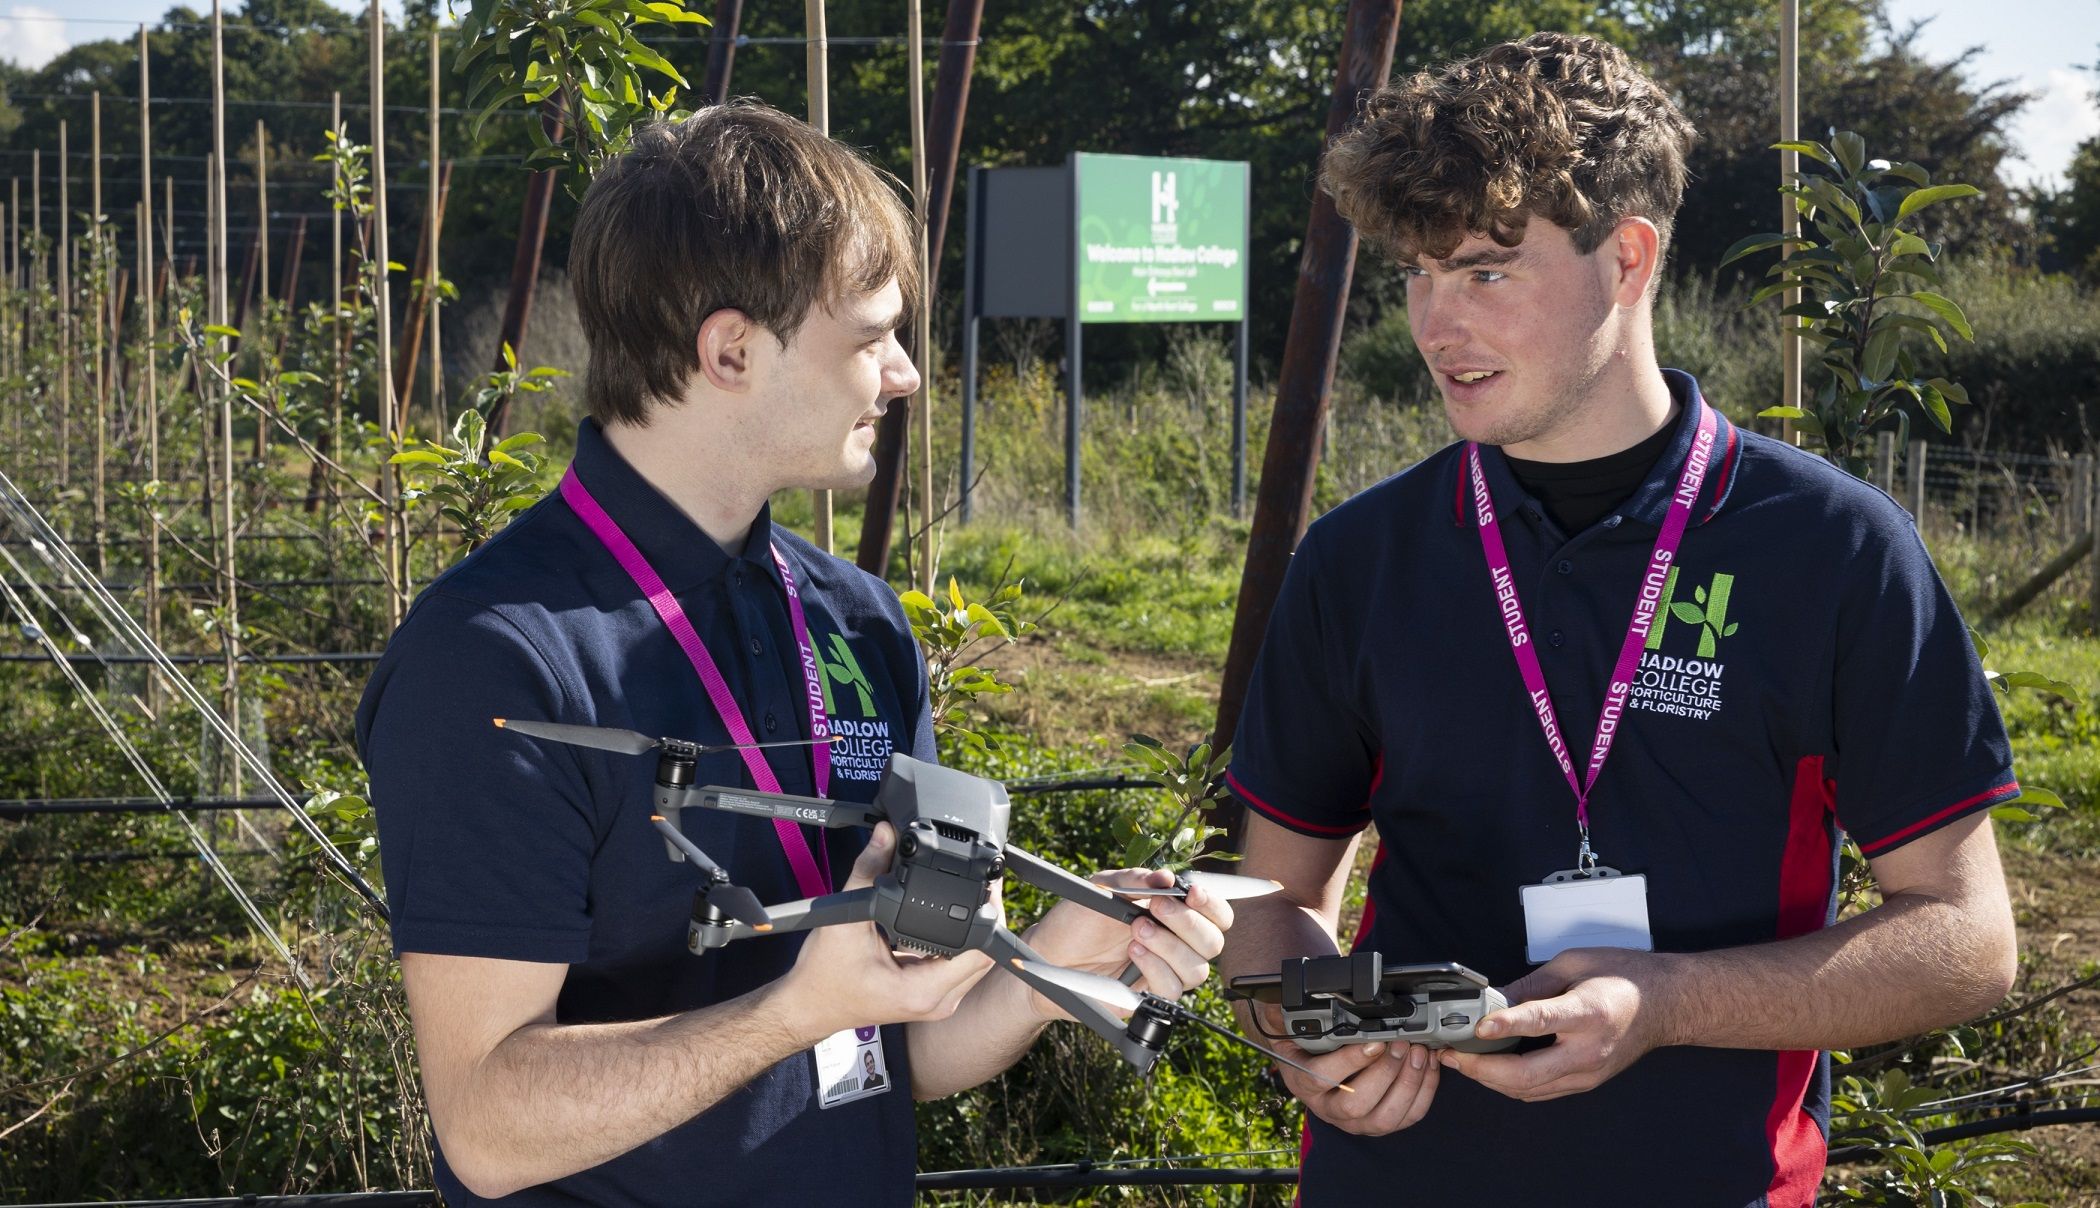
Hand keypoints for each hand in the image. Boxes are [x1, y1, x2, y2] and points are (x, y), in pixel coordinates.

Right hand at [778, 823, 995, 1040]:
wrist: (809, 1006)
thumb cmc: (823, 977)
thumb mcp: (847, 918)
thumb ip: (869, 872)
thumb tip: (886, 834)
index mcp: (923, 991)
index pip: (982, 952)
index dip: (989, 915)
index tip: (985, 886)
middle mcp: (938, 1002)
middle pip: (985, 955)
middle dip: (984, 918)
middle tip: (977, 884)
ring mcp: (937, 1001)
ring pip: (976, 962)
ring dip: (973, 931)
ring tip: (960, 899)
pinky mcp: (931, 995)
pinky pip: (960, 966)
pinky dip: (958, 942)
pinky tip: (944, 922)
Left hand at [1018, 867, 1231, 1019]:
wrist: (1049, 954)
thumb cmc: (1079, 917)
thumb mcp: (1103, 888)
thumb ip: (1135, 881)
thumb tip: (1167, 878)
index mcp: (1174, 912)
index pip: (1216, 913)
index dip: (1212, 904)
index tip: (1192, 892)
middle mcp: (1177, 943)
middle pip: (1213, 941)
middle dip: (1188, 923)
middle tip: (1155, 909)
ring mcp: (1166, 970)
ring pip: (1198, 968)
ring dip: (1170, 947)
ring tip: (1136, 932)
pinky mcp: (1151, 995)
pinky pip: (1173, 989)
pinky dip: (1156, 969)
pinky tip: (1133, 954)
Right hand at [1243, 998, 1438, 1134]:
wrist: (1312, 1060)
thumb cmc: (1304, 1040)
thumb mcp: (1286, 1023)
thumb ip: (1282, 1012)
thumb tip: (1278, 998)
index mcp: (1303, 1083)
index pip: (1322, 1079)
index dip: (1351, 1062)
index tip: (1374, 1041)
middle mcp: (1328, 1109)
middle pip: (1357, 1105)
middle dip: (1386, 1073)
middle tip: (1402, 1043)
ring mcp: (1356, 1122)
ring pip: (1385, 1118)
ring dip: (1408, 1084)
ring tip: (1418, 1052)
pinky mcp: (1381, 1122)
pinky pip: (1407, 1117)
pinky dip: (1424, 1091)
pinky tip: (1428, 1063)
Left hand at [1436, 948, 1677, 1101]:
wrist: (1667, 1004)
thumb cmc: (1625, 978)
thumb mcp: (1575, 963)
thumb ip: (1531, 984)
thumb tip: (1493, 1000)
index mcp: (1589, 1013)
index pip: (1541, 1021)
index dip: (1506, 1025)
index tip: (1478, 1027)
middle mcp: (1588, 1050)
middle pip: (1527, 1074)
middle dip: (1481, 1069)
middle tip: (1452, 1054)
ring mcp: (1588, 1072)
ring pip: (1529, 1089)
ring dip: (1490, 1079)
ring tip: (1461, 1060)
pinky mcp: (1586, 1082)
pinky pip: (1540, 1091)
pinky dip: (1510, 1083)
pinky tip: (1491, 1068)